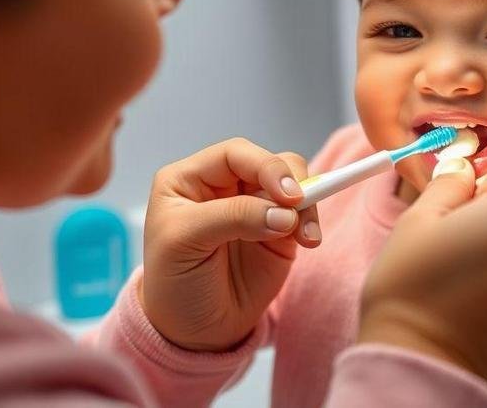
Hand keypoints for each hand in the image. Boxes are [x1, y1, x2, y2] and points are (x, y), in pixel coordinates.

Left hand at [140, 138, 320, 351]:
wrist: (194, 333)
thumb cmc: (175, 284)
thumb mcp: (185, 242)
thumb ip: (232, 217)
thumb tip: (285, 212)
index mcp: (190, 179)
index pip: (234, 154)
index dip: (263, 165)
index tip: (285, 192)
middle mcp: (224, 186)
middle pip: (269, 163)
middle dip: (289, 181)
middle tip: (299, 204)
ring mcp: (254, 207)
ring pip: (293, 184)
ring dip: (306, 203)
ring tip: (305, 236)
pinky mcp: (279, 231)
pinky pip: (303, 214)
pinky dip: (312, 223)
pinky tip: (310, 242)